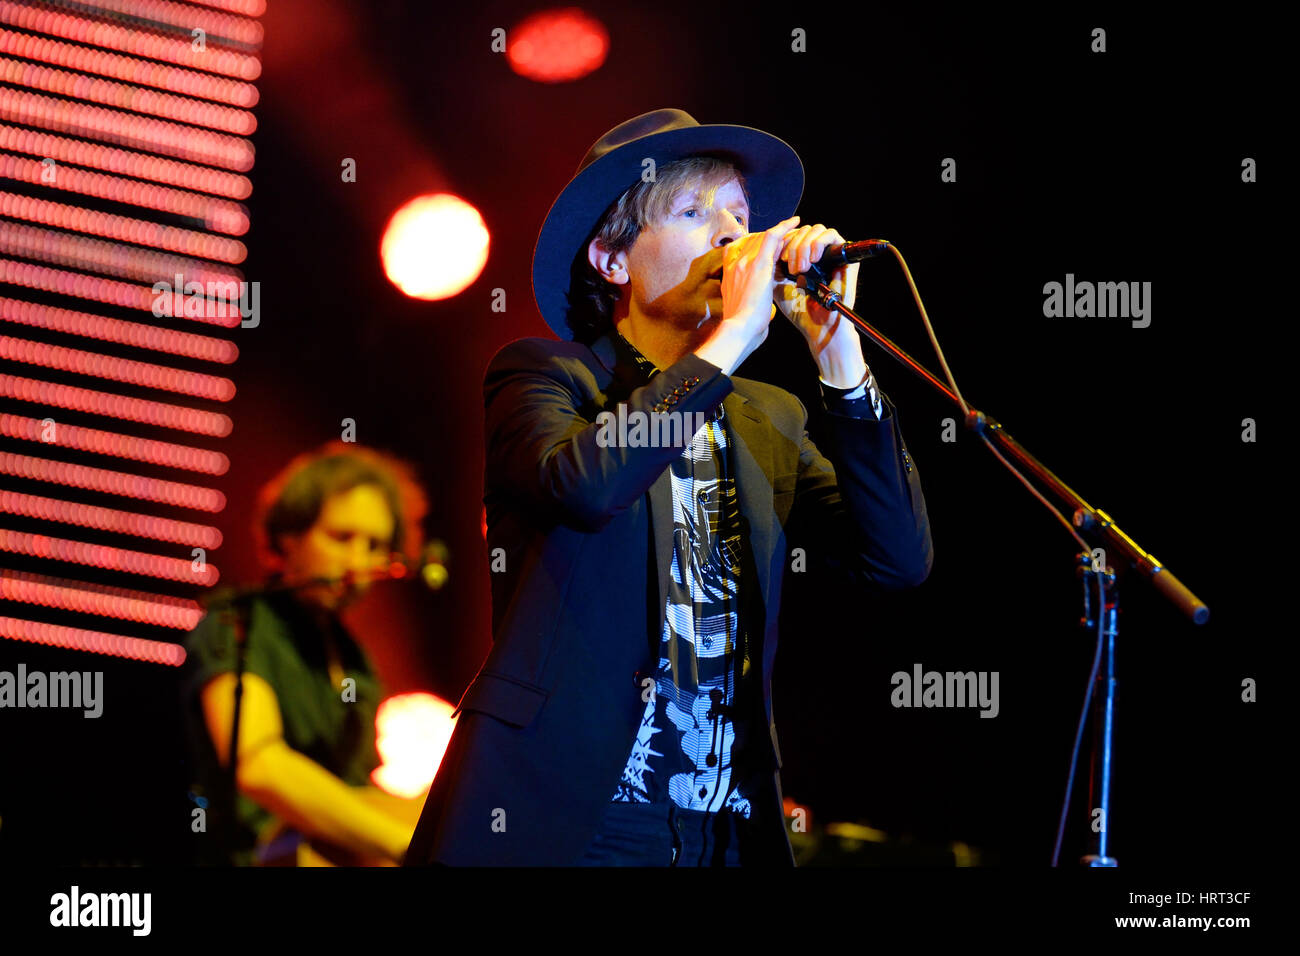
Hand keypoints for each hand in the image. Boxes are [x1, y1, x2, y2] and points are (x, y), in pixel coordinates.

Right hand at [719, 214, 799, 335]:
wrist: (738, 330)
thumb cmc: (742, 327)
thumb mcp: (742, 310)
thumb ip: (749, 301)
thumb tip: (762, 304)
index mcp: (728, 276)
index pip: (738, 251)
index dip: (753, 246)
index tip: (766, 247)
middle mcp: (733, 265)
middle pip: (752, 241)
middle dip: (768, 238)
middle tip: (785, 237)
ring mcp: (744, 262)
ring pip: (762, 237)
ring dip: (778, 233)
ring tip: (793, 230)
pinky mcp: (758, 264)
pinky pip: (772, 237)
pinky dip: (784, 227)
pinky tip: (796, 222)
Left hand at [773, 223, 866, 385]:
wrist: (818, 328)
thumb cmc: (799, 311)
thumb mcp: (778, 285)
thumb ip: (771, 266)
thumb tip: (763, 247)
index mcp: (803, 258)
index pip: (792, 234)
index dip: (781, 241)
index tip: (776, 259)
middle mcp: (818, 254)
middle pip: (803, 229)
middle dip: (792, 244)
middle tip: (789, 267)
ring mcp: (831, 255)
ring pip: (816, 229)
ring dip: (804, 245)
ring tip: (801, 268)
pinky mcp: (845, 257)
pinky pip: (832, 235)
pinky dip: (819, 243)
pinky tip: (813, 261)